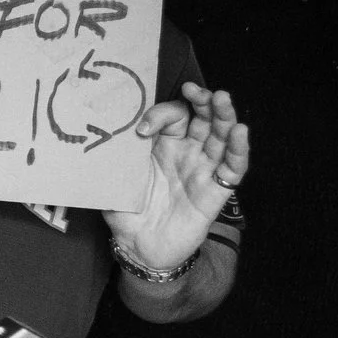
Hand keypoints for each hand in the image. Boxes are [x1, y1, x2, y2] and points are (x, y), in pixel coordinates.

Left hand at [104, 81, 249, 268]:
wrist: (139, 247)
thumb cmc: (127, 212)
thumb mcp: (115, 180)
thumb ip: (113, 159)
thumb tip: (97, 136)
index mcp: (162, 146)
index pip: (172, 117)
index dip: (160, 115)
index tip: (141, 129)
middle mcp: (186, 153)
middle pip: (202, 119)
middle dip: (202, 101)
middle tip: (196, 89)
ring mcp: (202, 170)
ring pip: (221, 137)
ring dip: (223, 116)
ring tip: (222, 99)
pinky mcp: (215, 191)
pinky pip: (232, 168)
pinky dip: (238, 149)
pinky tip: (239, 132)